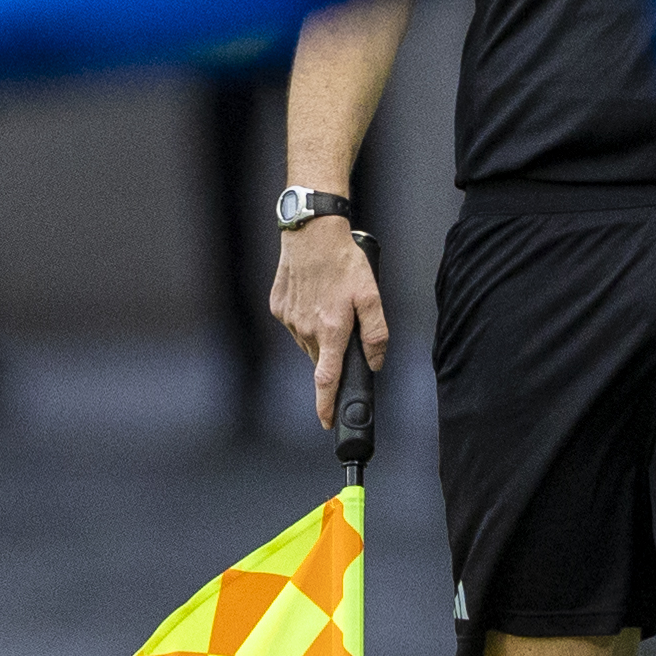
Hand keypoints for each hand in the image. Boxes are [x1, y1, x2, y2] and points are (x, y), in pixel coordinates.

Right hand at [270, 213, 390, 430]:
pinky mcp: (278, 307)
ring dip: (321, 335)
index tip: (327, 422)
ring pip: (309, 342)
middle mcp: (306, 329)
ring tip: (331, 304)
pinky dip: (307, 319)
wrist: (311, 234)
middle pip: (321, 358)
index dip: (326, 404)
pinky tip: (316, 297)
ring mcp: (289, 319)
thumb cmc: (344, 262)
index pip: (327, 379)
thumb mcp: (372, 296)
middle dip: (334, 354)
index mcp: (332, 330)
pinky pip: (296, 324)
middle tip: (345, 328)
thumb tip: (376, 362)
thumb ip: (376, 333)